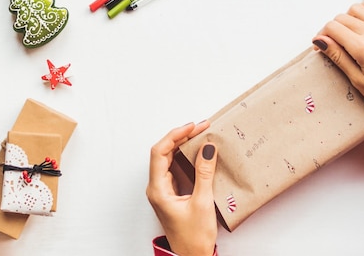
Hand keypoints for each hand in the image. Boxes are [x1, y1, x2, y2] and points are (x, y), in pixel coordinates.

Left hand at [147, 121, 217, 255]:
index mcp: (158, 189)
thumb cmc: (193, 238)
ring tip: (199, 133)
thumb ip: (204, 173)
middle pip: (163, 152)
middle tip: (200, 126)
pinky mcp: (171, 193)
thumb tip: (207, 148)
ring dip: (182, 144)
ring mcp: (163, 190)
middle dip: (180, 136)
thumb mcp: (202, 202)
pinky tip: (197, 151)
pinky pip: (174, 167)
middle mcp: (157, 188)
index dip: (175, 135)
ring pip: (168, 158)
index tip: (192, 126)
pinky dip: (184, 155)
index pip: (159, 152)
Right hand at [312, 0, 363, 123]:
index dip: (322, 36)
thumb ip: (339, 57)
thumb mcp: (359, 82)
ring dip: (348, 18)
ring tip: (348, 33)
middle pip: (343, 18)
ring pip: (358, 9)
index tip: (321, 46)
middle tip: (332, 44)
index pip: (333, 28)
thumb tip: (320, 41)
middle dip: (332, 29)